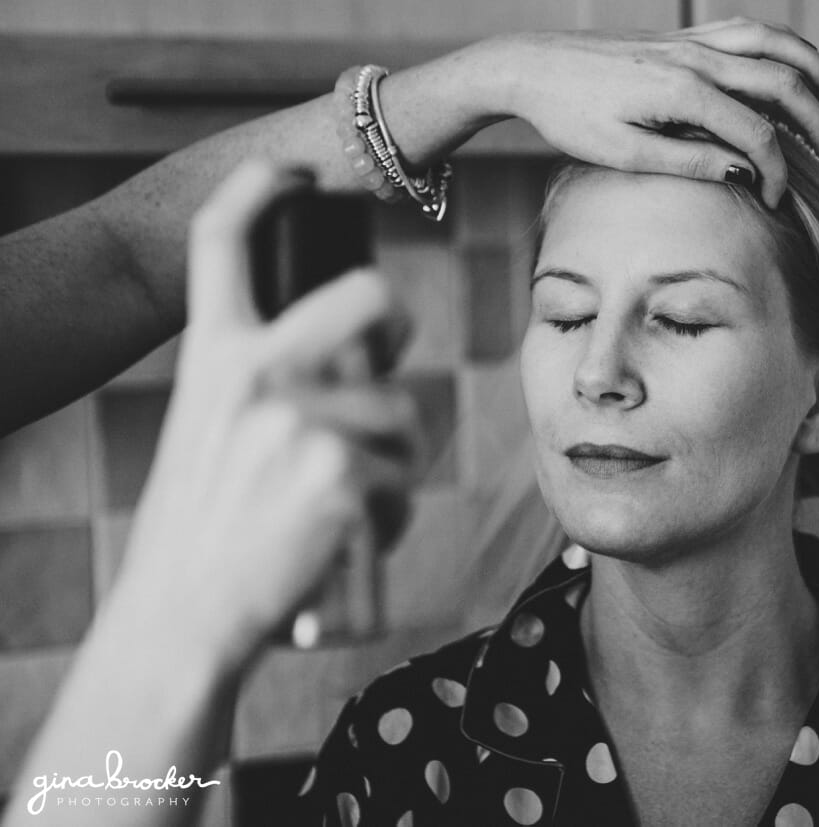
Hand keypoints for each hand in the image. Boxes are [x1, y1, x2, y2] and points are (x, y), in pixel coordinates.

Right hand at [110, 161, 416, 671]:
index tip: (291, 169)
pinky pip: (405, 479)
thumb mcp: (210, 433)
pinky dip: (390, 515)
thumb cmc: (203, 528)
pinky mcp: (343, 473)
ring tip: (343, 503)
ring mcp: (300, 419)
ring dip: (393, 459)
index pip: (223, 244)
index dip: (257, 189)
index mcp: (213, 356)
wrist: (182, 615)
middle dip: (395, 319)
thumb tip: (363, 361)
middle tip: (393, 347)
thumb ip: (269, 385)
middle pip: (366, 294)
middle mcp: (255, 372)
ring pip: (403, 410)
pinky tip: (347, 540)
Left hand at [497, 19, 818, 206]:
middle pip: (781, 81)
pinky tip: (790, 64)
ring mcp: (690, 42)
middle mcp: (695, 59)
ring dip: (811, 69)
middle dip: (816, 122)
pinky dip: (780, 45)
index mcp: (682, 92)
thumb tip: (743, 170)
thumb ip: (687, 161)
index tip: (776, 202)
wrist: (532, 67)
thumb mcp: (623, 153)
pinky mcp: (680, 37)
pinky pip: (746, 30)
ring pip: (772, 42)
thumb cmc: (570, 116)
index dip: (777, 172)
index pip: (756, 133)